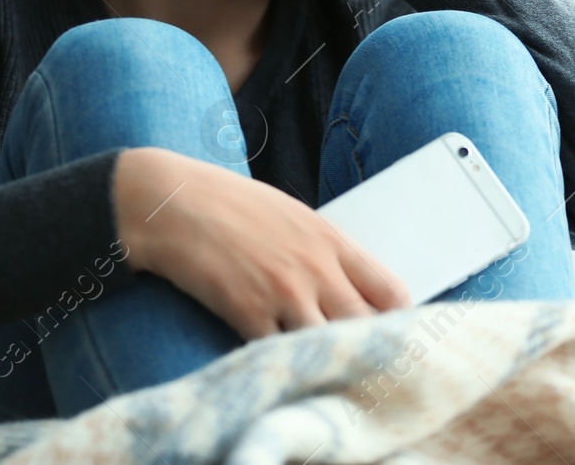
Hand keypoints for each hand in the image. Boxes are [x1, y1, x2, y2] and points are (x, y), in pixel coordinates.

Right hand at [114, 148, 412, 339]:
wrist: (174, 202)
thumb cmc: (232, 206)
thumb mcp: (293, 217)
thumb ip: (325, 253)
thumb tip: (349, 288)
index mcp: (332, 242)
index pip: (391, 291)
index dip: (400, 320)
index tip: (395, 335)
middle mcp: (316, 269)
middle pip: (366, 326)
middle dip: (368, 348)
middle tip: (363, 364)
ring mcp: (284, 293)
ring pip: (327, 346)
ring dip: (325, 362)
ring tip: (322, 372)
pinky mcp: (248, 313)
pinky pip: (279, 355)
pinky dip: (282, 366)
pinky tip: (279, 368)